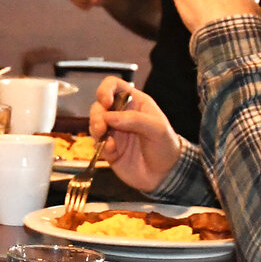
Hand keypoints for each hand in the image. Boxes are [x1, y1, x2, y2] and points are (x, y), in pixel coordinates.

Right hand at [89, 77, 182, 191]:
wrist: (166, 175)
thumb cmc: (166, 146)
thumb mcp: (157, 128)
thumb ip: (135, 119)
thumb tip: (109, 116)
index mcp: (134, 103)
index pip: (113, 86)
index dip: (105, 90)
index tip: (106, 102)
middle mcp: (121, 115)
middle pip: (99, 106)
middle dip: (97, 114)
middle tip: (101, 126)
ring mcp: (114, 132)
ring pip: (94, 124)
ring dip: (95, 129)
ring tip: (104, 137)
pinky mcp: (109, 149)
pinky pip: (97, 144)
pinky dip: (101, 146)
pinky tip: (112, 151)